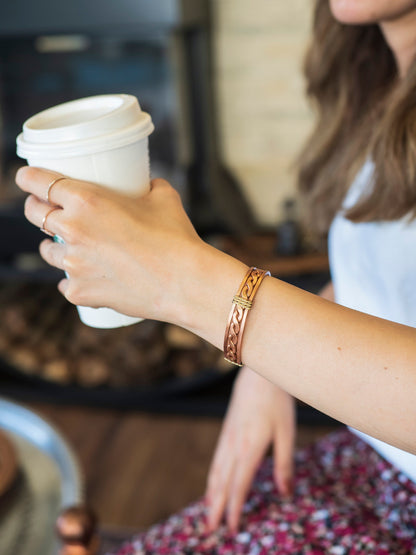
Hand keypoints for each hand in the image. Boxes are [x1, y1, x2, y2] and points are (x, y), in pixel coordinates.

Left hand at [16, 167, 203, 322]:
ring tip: (75, 247)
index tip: (27, 179)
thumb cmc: (175, 237)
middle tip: (51, 210)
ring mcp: (73, 264)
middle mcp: (72, 230)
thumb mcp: (163, 197)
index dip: (27, 178)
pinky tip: (86, 277)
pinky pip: (65, 284)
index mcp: (86, 200)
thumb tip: (146, 184)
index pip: (36, 182)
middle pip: (34, 213)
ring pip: (47, 250)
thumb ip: (147, 186)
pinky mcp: (80, 291)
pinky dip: (73, 280)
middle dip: (37, 208)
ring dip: (55, 245)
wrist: (184, 282)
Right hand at [205, 366, 294, 532]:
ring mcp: (227, 438)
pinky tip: (212, 487)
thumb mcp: (287, 431)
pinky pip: (216, 461)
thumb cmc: (276, 401)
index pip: (239, 484)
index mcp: (250, 446)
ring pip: (216, 472)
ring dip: (211, 496)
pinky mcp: (226, 432)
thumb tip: (285, 493)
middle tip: (209, 531)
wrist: (257, 374)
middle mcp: (234, 445)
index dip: (236, 507)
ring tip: (208, 516)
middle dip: (216, 508)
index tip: (232, 528)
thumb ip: (284, 463)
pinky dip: (212, 479)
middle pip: (222, 482)